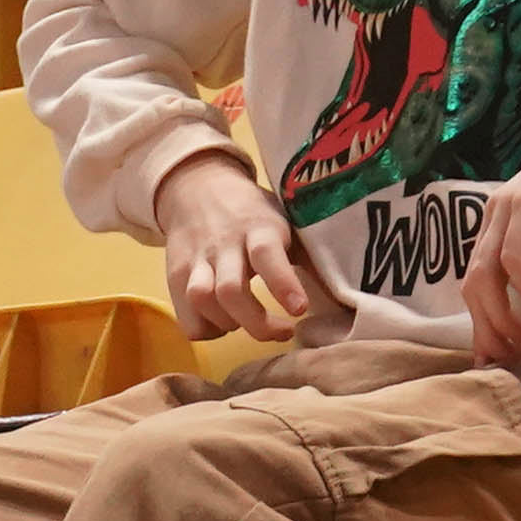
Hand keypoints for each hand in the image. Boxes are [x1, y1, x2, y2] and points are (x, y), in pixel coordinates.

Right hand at [154, 149, 316, 338]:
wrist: (197, 188)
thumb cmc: (253, 213)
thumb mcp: (285, 223)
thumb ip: (308, 257)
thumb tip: (345, 296)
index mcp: (258, 227)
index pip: (267, 255)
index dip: (283, 284)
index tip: (299, 310)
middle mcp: (224, 244)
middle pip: (230, 291)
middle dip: (258, 322)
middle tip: (283, 332)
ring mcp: (196, 260)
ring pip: (202, 301)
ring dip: (227, 325)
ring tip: (245, 323)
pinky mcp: (175, 275)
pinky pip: (186, 316)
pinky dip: (206, 330)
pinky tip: (222, 324)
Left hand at [463, 77, 520, 364]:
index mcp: (501, 223)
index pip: (479, 281)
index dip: (485, 320)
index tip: (500, 354)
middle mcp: (494, 216)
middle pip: (473, 286)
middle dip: (486, 329)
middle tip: (507, 360)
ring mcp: (506, 209)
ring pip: (485, 276)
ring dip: (501, 316)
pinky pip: (514, 258)